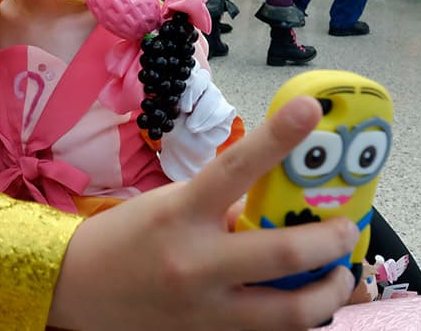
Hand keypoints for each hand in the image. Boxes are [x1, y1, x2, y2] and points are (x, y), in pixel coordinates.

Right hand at [50, 96, 358, 329]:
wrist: (74, 289)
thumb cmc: (123, 238)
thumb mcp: (167, 206)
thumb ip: (219, 205)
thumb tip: (271, 205)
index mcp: (180, 215)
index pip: (233, 168)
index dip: (276, 138)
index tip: (309, 111)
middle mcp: (195, 263)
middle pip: (282, 253)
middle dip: (329, 240)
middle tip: (346, 228)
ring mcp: (205, 309)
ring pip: (291, 312)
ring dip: (328, 291)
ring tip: (337, 274)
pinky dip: (297, 315)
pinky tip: (304, 298)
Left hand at [159, 68, 237, 179]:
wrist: (182, 149)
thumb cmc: (170, 127)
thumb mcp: (159, 110)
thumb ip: (158, 96)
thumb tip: (149, 83)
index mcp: (184, 80)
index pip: (185, 66)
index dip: (180, 70)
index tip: (170, 83)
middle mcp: (201, 84)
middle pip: (201, 77)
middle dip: (191, 91)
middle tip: (183, 108)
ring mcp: (215, 96)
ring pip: (213, 93)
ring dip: (200, 110)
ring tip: (190, 125)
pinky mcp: (225, 110)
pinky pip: (222, 110)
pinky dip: (208, 119)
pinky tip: (197, 128)